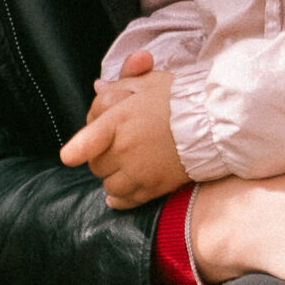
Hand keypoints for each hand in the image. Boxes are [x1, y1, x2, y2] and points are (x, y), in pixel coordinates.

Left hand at [60, 68, 184, 207]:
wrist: (215, 123)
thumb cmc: (181, 99)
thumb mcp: (148, 83)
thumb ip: (119, 86)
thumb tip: (98, 89)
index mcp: (120, 119)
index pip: (87, 142)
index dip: (76, 151)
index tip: (69, 157)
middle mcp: (126, 148)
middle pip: (96, 163)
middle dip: (101, 156)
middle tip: (116, 147)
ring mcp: (140, 171)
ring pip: (108, 184)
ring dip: (111, 177)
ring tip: (124, 166)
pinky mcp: (154, 187)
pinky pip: (125, 201)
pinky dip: (119, 198)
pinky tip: (120, 192)